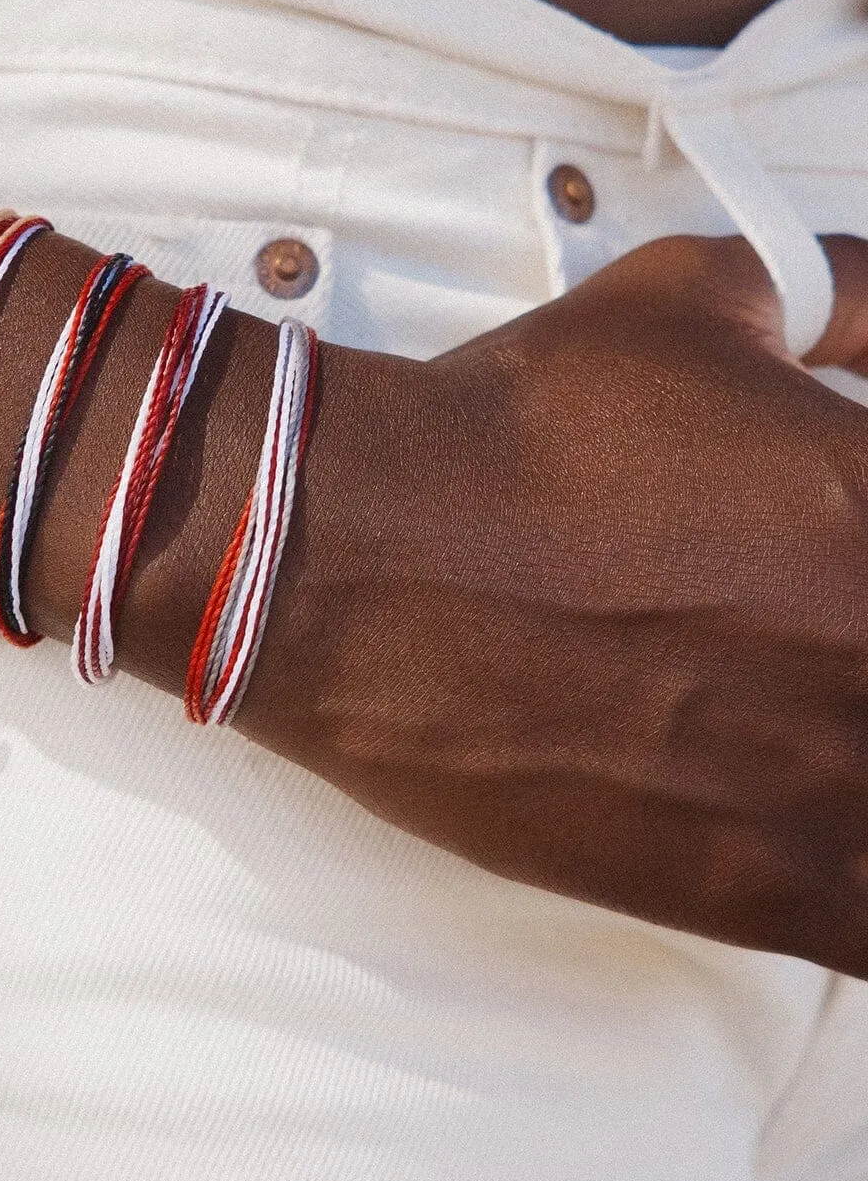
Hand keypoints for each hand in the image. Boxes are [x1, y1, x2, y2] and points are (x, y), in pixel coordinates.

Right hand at [238, 233, 867, 975]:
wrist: (362, 549)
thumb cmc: (511, 432)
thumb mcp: (689, 300)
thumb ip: (842, 290)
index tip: (839, 569)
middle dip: (854, 647)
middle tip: (801, 637)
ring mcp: (833, 788)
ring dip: (856, 764)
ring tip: (787, 723)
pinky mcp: (755, 890)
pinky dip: (856, 883)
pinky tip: (812, 830)